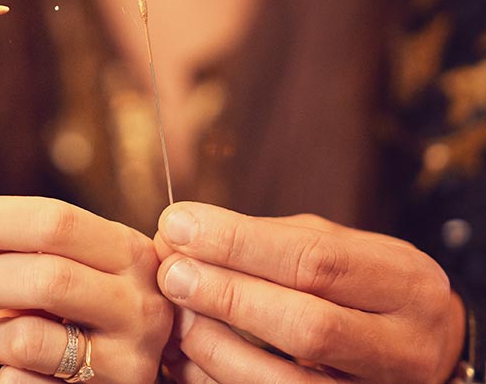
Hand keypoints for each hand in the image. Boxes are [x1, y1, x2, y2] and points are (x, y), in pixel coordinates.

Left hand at [0, 196, 173, 382]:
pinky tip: (27, 369)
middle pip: (43, 278)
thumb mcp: (78, 267)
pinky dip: (8, 373)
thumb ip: (29, 249)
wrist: (147, 371)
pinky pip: (22, 382)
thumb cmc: (91, 307)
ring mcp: (127, 358)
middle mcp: (138, 304)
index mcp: (129, 252)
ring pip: (27, 338)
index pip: (54, 221)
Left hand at [155, 202, 464, 383]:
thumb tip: (181, 231)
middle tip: (172, 274)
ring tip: (176, 316)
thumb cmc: (362, 286)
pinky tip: (187, 357)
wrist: (420, 347)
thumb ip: (267, 239)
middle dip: (228, 296)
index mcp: (406, 283)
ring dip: (217, 347)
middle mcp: (406, 346)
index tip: (177, 224)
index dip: (238, 242)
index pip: (316, 260)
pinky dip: (220, 379)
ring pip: (289, 381)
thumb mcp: (338, 248)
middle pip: (307, 325)